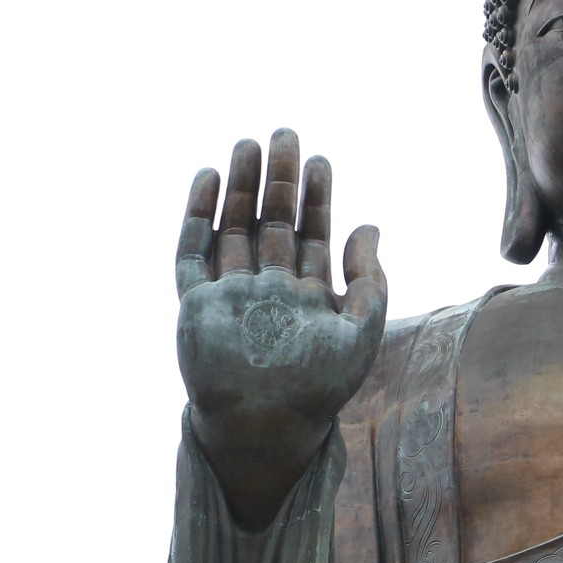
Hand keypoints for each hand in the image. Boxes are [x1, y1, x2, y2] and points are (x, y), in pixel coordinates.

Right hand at [176, 129, 389, 525]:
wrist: (264, 428)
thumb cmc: (317, 389)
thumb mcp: (361, 333)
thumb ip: (370, 281)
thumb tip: (370, 224)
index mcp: (307, 295)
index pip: (313, 234)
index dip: (317, 197)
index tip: (320, 161)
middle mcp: (268, 289)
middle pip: (271, 222)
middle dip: (278, 180)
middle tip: (284, 134)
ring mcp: (230, 294)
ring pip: (233, 228)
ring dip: (239, 187)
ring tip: (247, 144)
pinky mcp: (195, 304)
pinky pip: (192, 253)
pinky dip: (198, 216)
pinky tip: (208, 180)